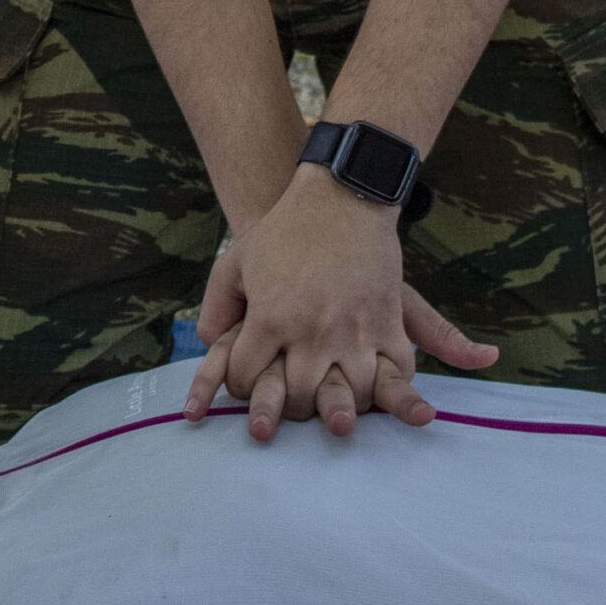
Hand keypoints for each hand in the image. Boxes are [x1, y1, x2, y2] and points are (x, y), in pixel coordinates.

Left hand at [181, 166, 496, 439]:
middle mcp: (311, 332)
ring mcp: (353, 331)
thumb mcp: (235, 262)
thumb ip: (216, 309)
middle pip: (298, 399)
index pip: (245, 379)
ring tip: (335, 403)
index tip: (248, 378)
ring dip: (341, 406)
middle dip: (290, 407)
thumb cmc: (282, 231)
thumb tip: (209, 345)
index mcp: (270, 318)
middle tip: (293, 399)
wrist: (340, 197)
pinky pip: (396, 372)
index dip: (240, 385)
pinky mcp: (388, 323)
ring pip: (349, 397)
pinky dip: (389, 388)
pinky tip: (376, 386)